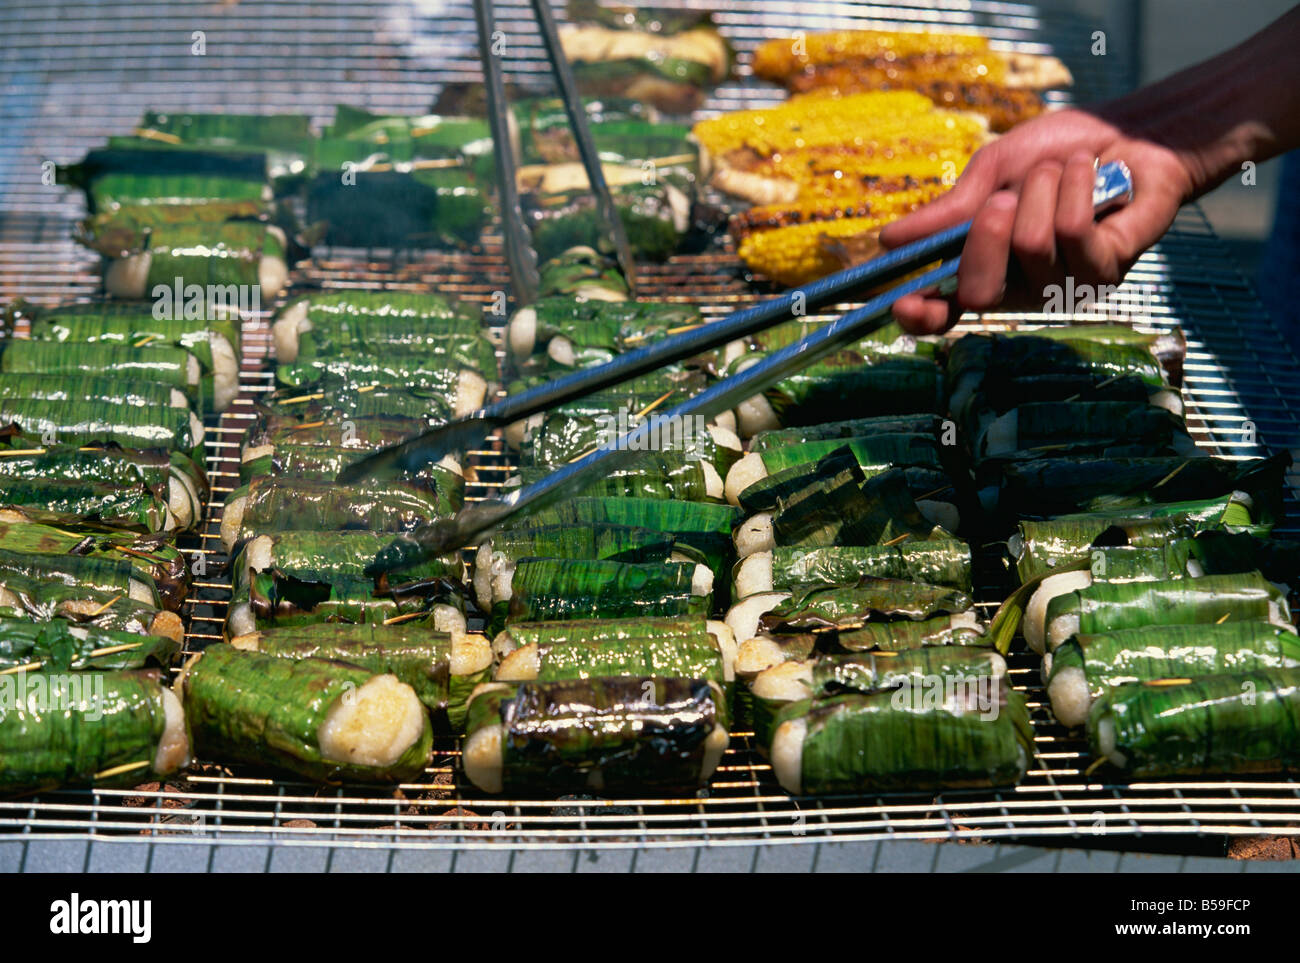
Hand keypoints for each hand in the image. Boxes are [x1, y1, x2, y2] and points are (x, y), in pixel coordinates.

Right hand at [878, 109, 1198, 332]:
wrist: (1130, 132)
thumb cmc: (1058, 153)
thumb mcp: (992, 173)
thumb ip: (949, 211)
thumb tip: (888, 240)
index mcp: (984, 268)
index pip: (944, 313)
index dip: (921, 316)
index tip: (903, 302)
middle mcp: (1020, 290)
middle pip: (980, 292)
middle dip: (985, 234)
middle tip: (1004, 197)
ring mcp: (1063, 288)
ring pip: (1030, 245)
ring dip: (1041, 189)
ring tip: (1063, 172)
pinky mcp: (1105, 273)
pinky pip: (1071, 230)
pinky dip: (1074, 186)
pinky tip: (1091, 174)